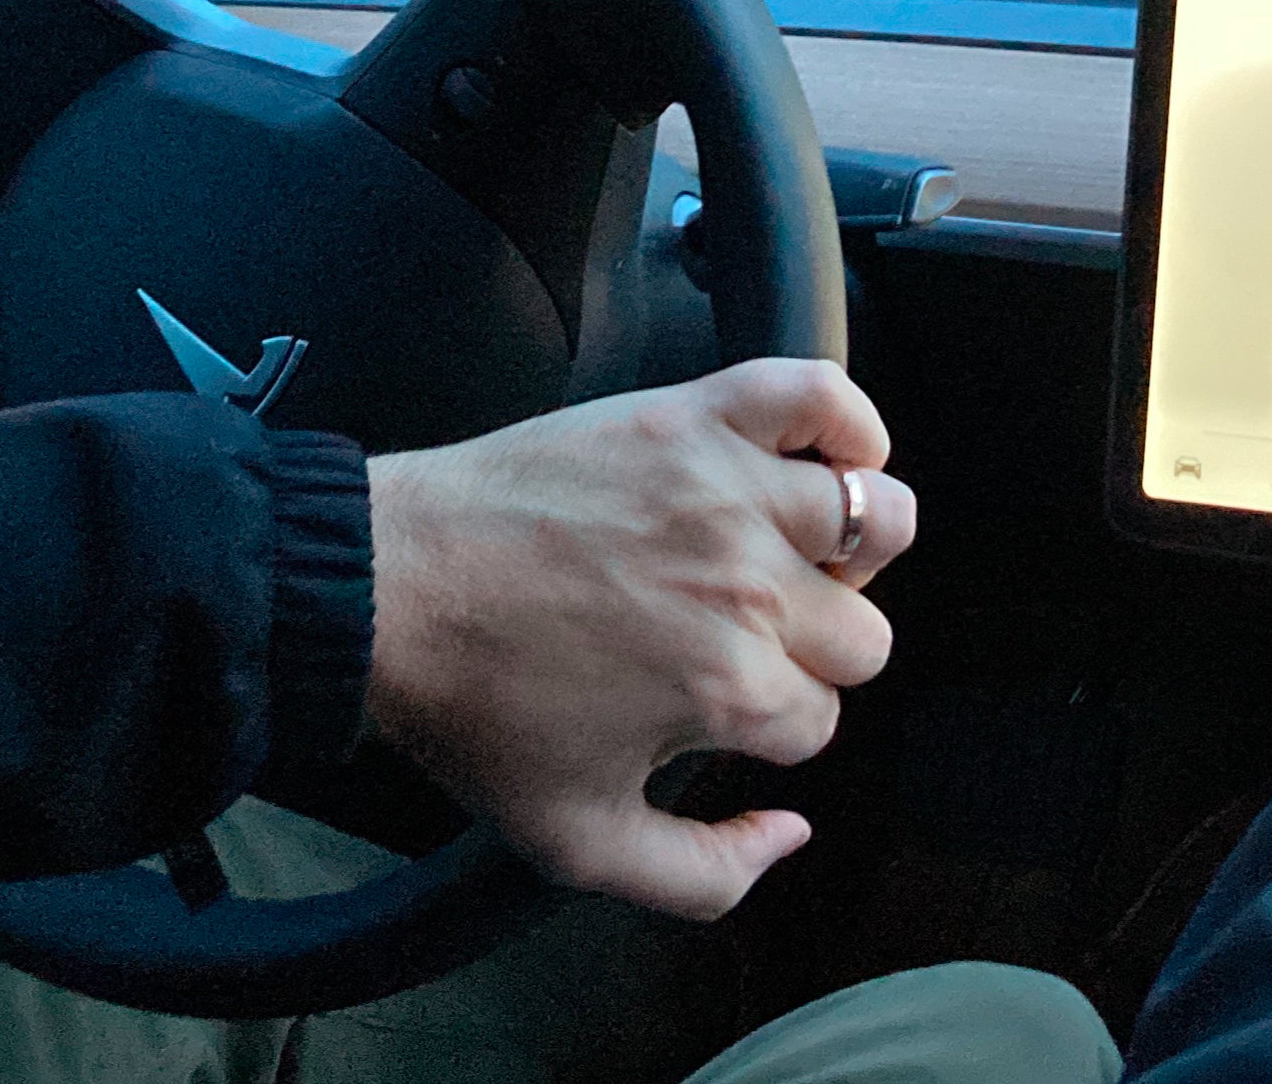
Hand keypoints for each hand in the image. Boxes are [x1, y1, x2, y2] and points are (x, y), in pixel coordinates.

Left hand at [362, 358, 915, 918]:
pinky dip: (849, 422)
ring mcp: (727, 491)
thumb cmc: (475, 709)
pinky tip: (830, 460)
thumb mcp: (579, 842)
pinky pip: (819, 395)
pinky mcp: (694, 417)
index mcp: (730, 692)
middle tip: (742, 636)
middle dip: (814, 649)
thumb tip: (792, 832)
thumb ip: (707, 877)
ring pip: (883, 517)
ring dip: (857, 547)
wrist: (388, 589)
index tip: (718, 703)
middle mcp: (747, 589)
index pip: (822, 718)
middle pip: (863, 632)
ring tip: (796, 555)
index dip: (773, 722)